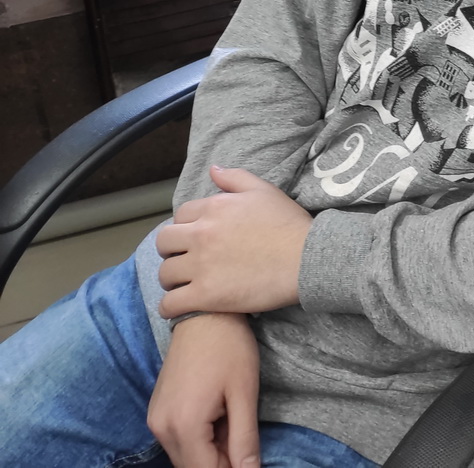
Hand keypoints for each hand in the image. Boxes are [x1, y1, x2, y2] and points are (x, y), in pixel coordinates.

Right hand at [147, 312, 258, 467]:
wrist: (204, 312)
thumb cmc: (229, 346)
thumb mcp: (243, 393)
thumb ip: (244, 440)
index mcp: (183, 425)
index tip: (248, 459)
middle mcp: (161, 428)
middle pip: (192, 467)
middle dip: (220, 461)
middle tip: (242, 438)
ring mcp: (155, 419)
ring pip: (185, 456)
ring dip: (210, 451)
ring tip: (230, 419)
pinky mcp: (156, 411)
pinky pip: (178, 440)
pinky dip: (199, 439)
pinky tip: (217, 415)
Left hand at [157, 166, 312, 316]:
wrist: (305, 259)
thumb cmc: (287, 224)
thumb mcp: (264, 190)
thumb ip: (234, 178)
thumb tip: (213, 170)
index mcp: (214, 208)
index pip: (180, 215)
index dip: (185, 226)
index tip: (194, 237)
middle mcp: (202, 235)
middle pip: (164, 242)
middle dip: (171, 251)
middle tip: (185, 260)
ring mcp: (201, 266)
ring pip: (164, 274)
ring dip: (170, 280)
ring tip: (182, 285)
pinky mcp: (205, 296)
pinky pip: (170, 304)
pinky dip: (170, 307)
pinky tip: (180, 307)